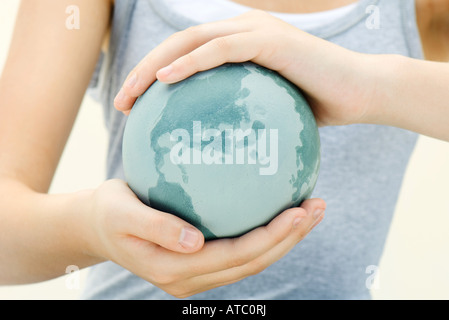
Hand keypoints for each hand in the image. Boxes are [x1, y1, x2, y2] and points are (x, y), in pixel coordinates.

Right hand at [84, 179, 324, 297]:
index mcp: (175, 269)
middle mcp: (191, 278)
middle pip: (253, 262)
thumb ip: (155, 227)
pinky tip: (280, 213)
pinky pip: (240, 252)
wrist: (96, 227)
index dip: (272, 237)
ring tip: (311, 211)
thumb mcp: (122, 213)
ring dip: (285, 239)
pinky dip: (266, 236)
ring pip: (251, 261)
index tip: (300, 211)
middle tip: (318, 207)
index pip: (236, 256)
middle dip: (290, 238)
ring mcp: (197, 273)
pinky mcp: (198, 260)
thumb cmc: (108, 213)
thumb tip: (194, 241)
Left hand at [114, 10, 374, 126]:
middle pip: (179, 44)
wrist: (363, 92)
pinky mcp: (270, 39)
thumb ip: (243, 121)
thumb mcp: (272, 116)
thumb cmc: (319, 108)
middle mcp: (243, 32)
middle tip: (122, 103)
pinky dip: (191, 62)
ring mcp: (256, 32)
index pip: (186, 57)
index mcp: (239, 48)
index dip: (154, 76)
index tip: (134, 107)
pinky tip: (166, 81)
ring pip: (192, 40)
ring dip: (156, 65)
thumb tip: (219, 153)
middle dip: (144, 71)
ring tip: (133, 94)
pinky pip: (221, 49)